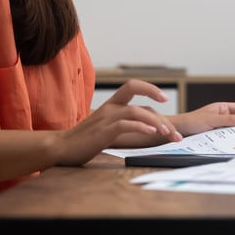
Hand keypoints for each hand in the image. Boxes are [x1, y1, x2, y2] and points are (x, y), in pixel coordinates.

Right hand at [55, 79, 181, 164]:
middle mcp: (110, 107)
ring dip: (155, 122)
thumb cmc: (83, 140)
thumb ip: (121, 124)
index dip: (151, 89)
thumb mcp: (105, 128)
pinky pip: (126, 124)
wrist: (60, 148)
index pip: (134, 87)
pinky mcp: (103, 131)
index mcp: (111, 104)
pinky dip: (140, 127)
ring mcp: (106, 118)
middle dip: (162, 116)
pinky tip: (150, 133)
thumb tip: (145, 128)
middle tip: (174, 133)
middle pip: (140, 100)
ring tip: (167, 134)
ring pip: (137, 111)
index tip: (164, 99)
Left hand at [171, 101, 234, 135]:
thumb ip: (229, 119)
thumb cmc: (191, 121)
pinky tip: (230, 143)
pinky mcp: (216, 134)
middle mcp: (222, 115)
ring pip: (233, 129)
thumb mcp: (212, 120)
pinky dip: (230, 139)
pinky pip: (227, 136)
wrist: (178, 131)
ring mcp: (219, 125)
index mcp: (222, 107)